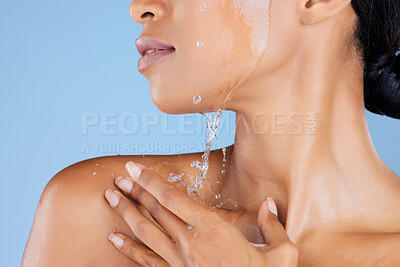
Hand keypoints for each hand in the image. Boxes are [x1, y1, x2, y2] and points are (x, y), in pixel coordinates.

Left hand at [104, 161, 297, 265]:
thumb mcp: (281, 254)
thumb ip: (273, 225)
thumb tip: (269, 204)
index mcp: (214, 228)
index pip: (173, 197)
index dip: (151, 181)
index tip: (135, 168)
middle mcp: (191, 242)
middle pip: (155, 211)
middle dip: (134, 192)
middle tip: (119, 178)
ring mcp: (179, 261)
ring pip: (145, 232)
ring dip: (126, 213)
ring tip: (110, 198)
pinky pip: (146, 260)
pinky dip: (128, 248)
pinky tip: (114, 239)